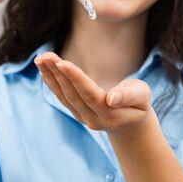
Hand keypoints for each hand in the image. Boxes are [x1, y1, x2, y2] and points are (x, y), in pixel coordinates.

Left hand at [35, 52, 153, 143]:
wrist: (131, 126)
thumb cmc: (139, 105)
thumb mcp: (142, 97)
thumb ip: (130, 96)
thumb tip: (111, 98)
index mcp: (111, 114)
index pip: (89, 94)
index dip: (75, 78)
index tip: (61, 62)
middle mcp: (93, 119)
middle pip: (72, 95)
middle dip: (57, 73)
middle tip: (45, 55)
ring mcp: (83, 119)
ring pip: (64, 96)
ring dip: (50, 77)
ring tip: (40, 59)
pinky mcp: (77, 114)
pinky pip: (62, 98)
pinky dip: (52, 84)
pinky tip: (43, 71)